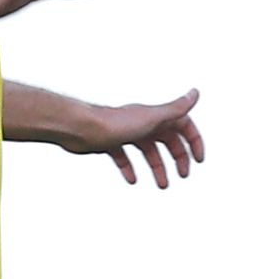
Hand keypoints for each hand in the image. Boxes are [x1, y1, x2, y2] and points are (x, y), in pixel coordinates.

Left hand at [63, 89, 204, 188]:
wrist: (80, 128)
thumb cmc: (114, 123)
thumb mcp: (152, 118)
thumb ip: (175, 108)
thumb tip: (196, 93)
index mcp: (155, 115)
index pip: (183, 125)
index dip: (194, 141)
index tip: (199, 160)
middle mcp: (142, 122)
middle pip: (167, 140)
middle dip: (178, 157)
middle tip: (183, 175)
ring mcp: (126, 132)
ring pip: (148, 151)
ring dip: (157, 167)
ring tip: (162, 185)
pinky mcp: (110, 143)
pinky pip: (124, 157)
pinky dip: (130, 168)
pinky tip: (132, 180)